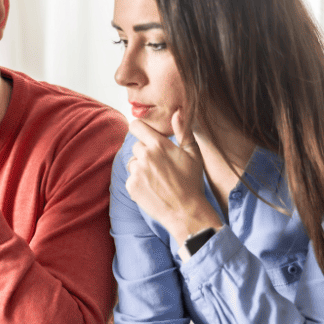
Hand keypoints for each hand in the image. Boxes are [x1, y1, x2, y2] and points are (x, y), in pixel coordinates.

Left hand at [125, 110, 218, 239]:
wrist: (185, 211)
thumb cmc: (192, 182)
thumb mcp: (193, 154)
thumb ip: (183, 131)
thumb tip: (177, 111)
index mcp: (159, 145)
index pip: (136, 126)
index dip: (139, 128)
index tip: (144, 133)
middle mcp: (145, 156)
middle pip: (136, 146)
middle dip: (145, 152)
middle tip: (161, 166)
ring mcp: (136, 172)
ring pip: (133, 163)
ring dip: (141, 168)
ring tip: (158, 179)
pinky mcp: (131, 186)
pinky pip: (131, 178)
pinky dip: (138, 182)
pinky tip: (153, 189)